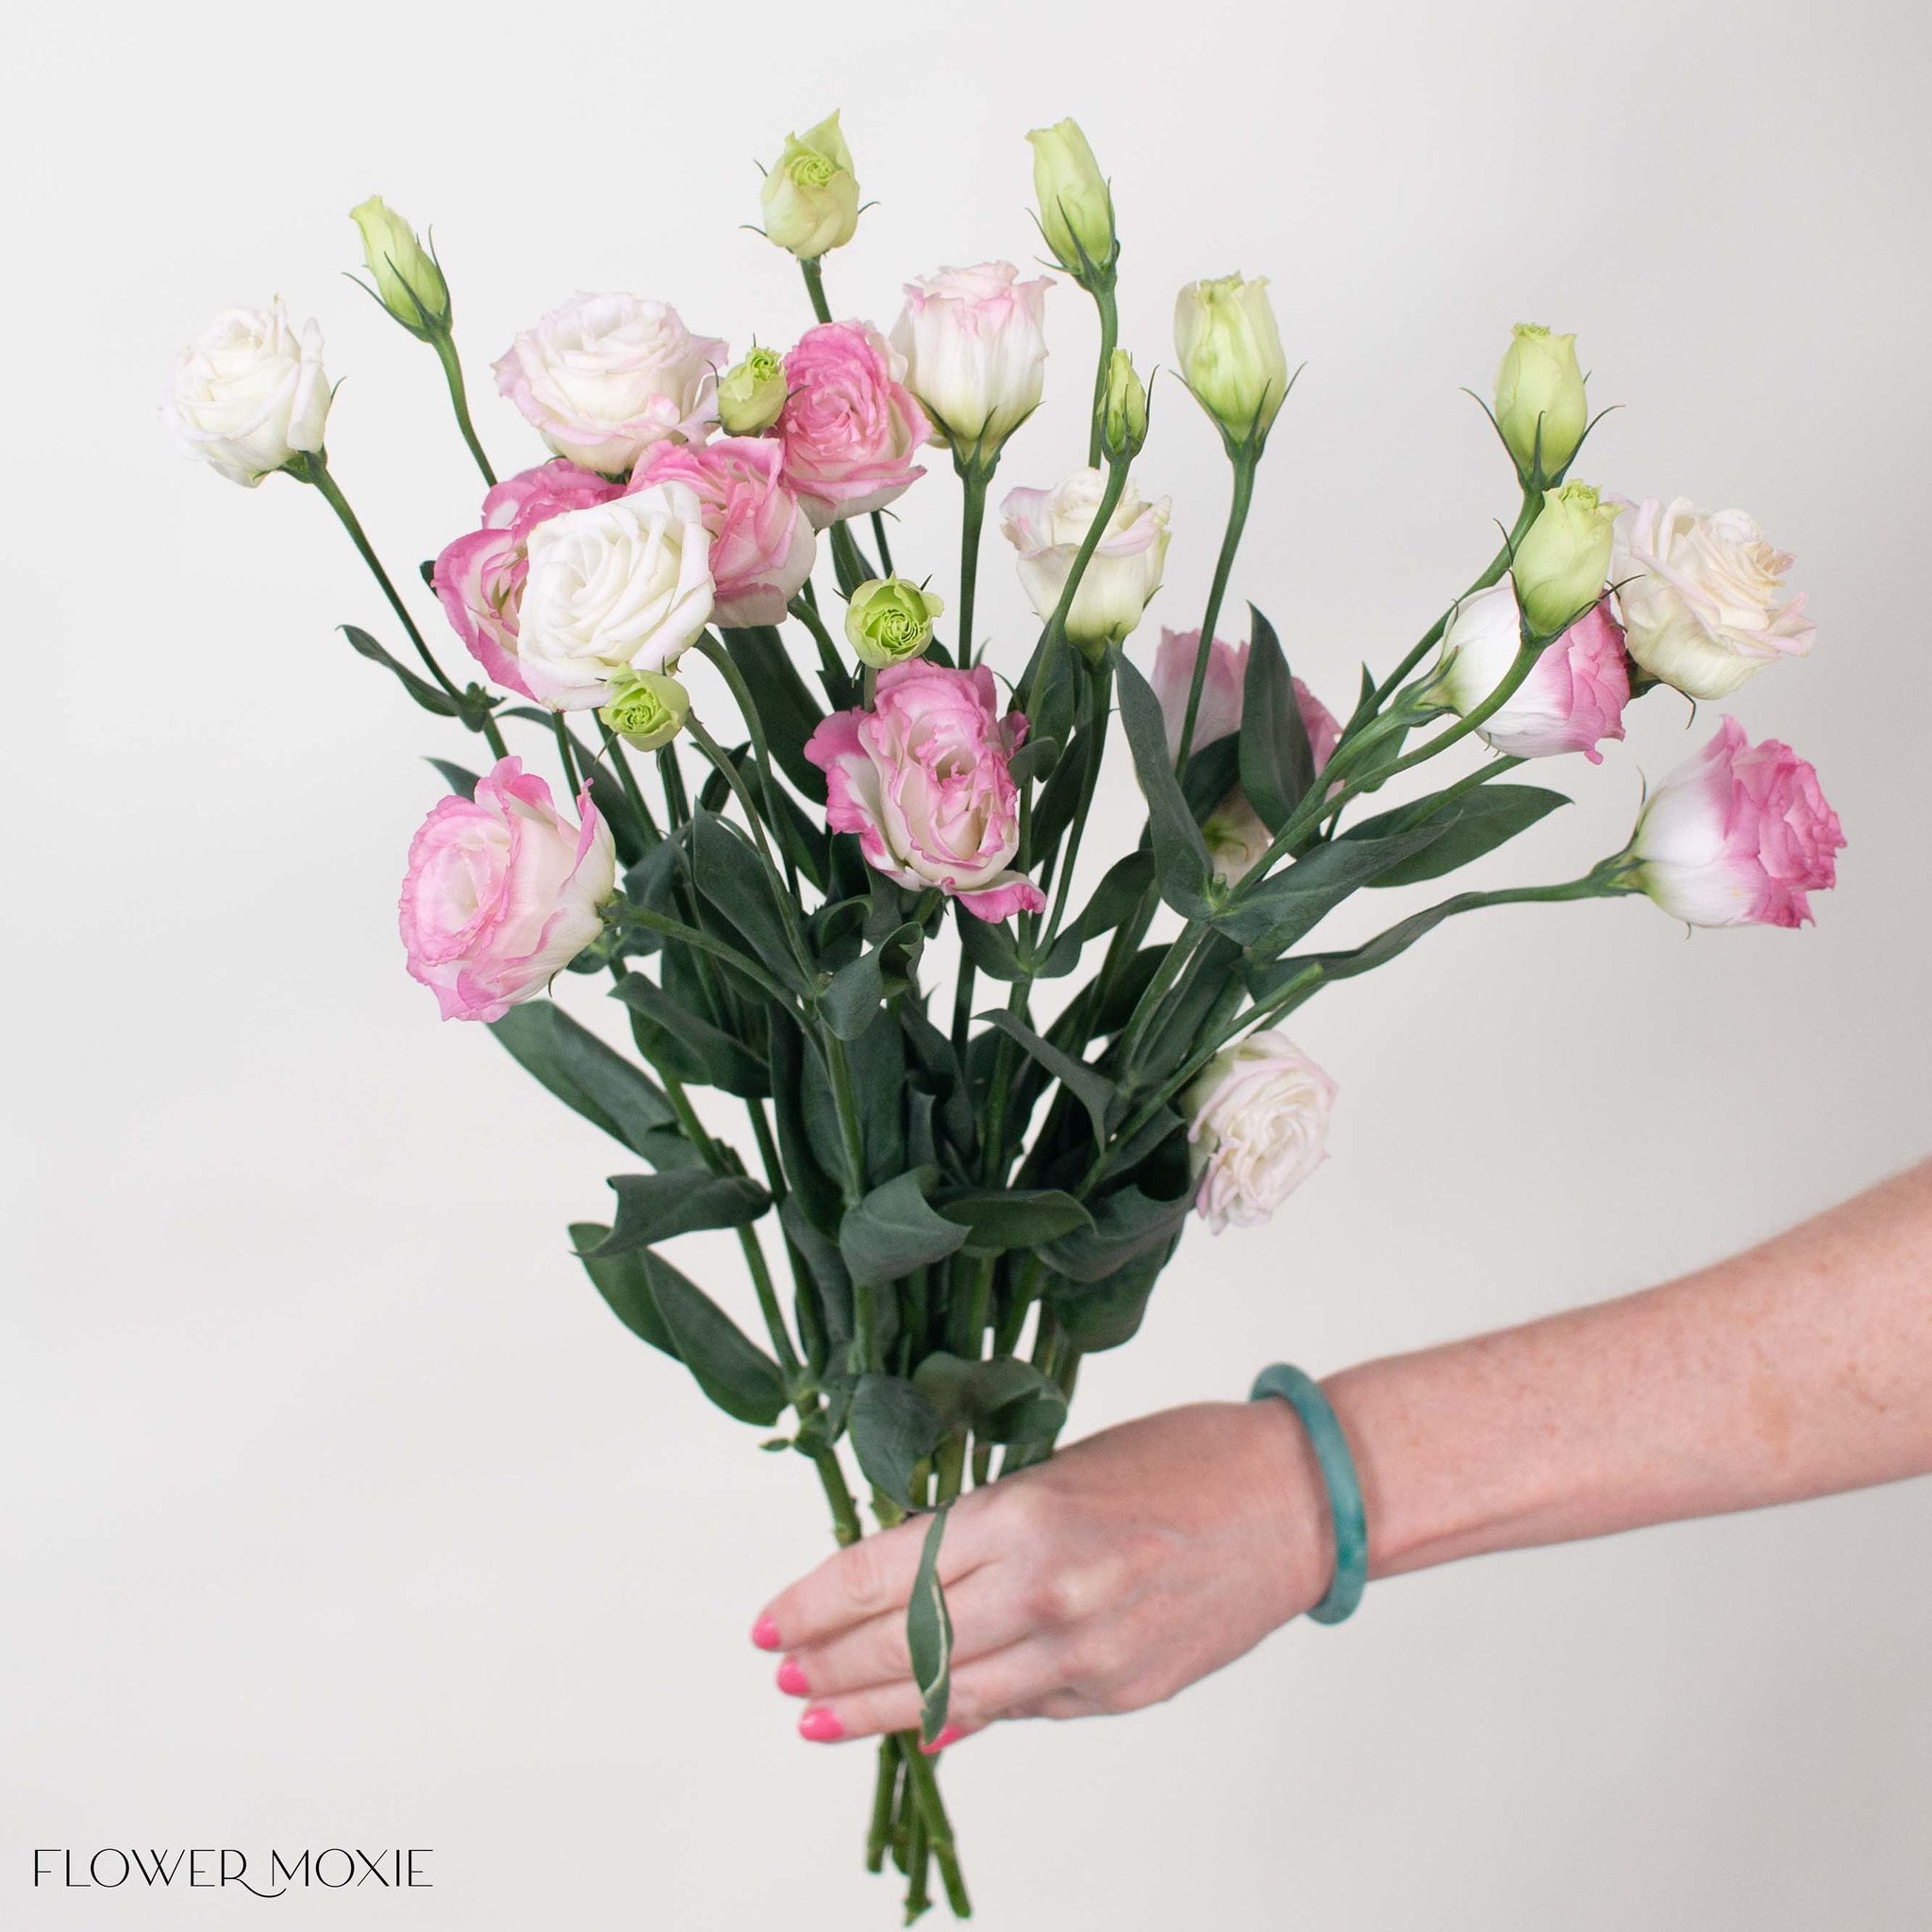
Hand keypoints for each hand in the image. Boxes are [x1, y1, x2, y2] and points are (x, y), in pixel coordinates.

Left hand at [752, 1399, 1334, 1744]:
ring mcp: (1085, 1654)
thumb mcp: (1064, 1470)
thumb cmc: (1183, 1460)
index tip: (771, 1622)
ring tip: (819, 1718)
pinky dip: (968, 1719)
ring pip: (953, 1696)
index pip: (888, 1572)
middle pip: (906, 1644)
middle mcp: (1045, 1590)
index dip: (817, 1602)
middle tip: (782, 1676)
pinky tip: (925, 1731)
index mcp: (1024, 1514)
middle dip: (832, 1664)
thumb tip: (907, 1597)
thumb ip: (984, 1539)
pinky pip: (1023, 1711)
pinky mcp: (1121, 1694)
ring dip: (877, 1711)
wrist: (1296, 1502)